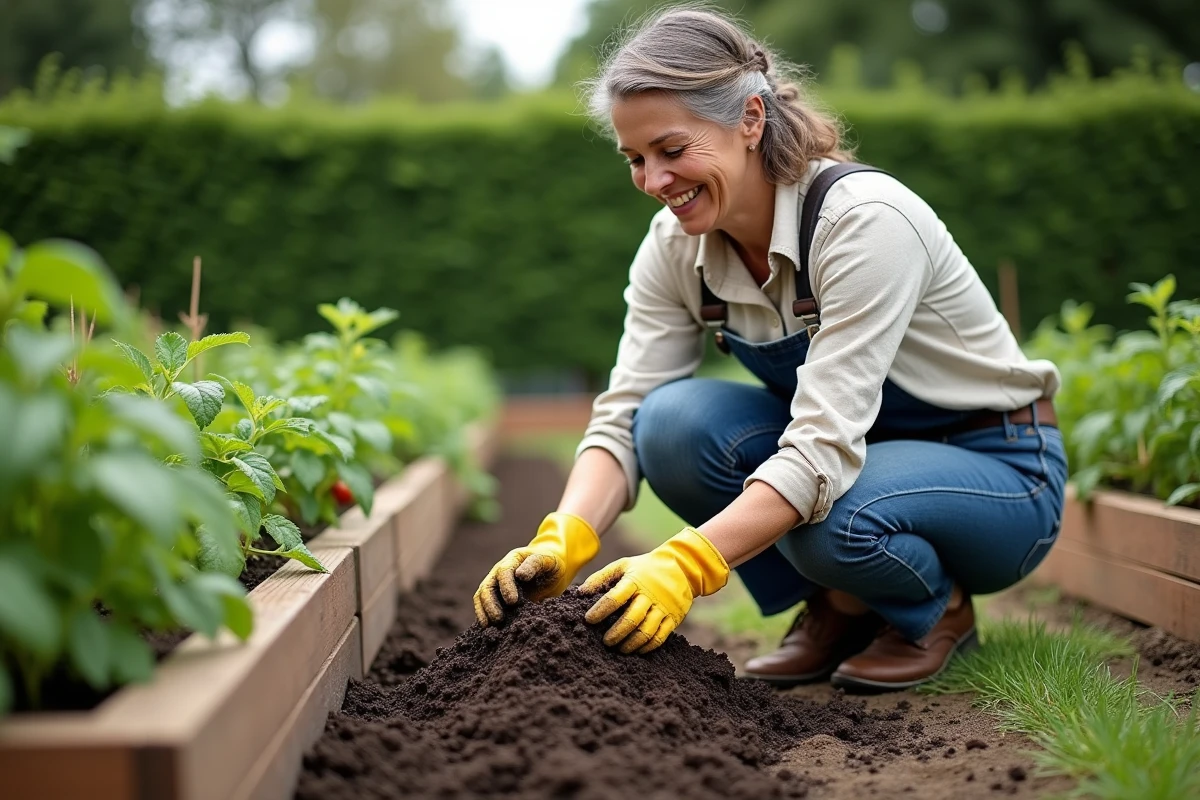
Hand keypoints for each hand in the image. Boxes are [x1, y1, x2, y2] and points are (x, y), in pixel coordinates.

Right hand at [473, 512, 599, 625]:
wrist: (549, 571)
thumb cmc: (549, 564)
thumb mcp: (547, 560)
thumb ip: (534, 564)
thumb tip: (520, 575)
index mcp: (512, 561)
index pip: (504, 572)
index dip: (506, 587)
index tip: (512, 601)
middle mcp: (499, 573)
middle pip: (487, 587)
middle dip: (490, 603)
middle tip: (498, 618)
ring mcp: (496, 586)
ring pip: (482, 597)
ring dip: (484, 612)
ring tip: (491, 626)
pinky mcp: (498, 599)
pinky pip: (485, 607)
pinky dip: (484, 617)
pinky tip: (488, 629)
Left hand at [579, 527, 728, 653]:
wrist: (681, 567)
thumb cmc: (645, 568)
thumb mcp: (624, 565)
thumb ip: (601, 577)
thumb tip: (581, 592)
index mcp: (635, 580)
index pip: (615, 598)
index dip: (601, 610)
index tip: (589, 620)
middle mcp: (650, 595)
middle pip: (631, 619)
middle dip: (616, 633)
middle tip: (605, 641)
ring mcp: (663, 608)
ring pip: (646, 631)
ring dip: (631, 643)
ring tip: (619, 648)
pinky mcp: (674, 618)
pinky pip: (660, 637)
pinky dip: (647, 646)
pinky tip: (636, 650)